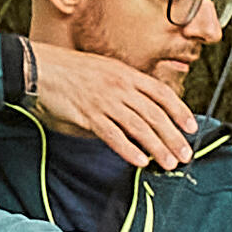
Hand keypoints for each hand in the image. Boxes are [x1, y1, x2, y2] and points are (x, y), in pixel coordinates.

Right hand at [31, 43, 193, 171]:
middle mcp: (119, 87)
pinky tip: (140, 161)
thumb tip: (141, 112)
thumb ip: (125, 89)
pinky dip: (128, 149)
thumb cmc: (71, 71)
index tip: (191, 126)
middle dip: (173, 136)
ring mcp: (104, 101)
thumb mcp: (105, 71)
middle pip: (154, 114)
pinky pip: (112, 135)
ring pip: (138, 126)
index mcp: (126, 74)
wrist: (40, 68)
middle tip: (185, 154)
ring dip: (156, 147)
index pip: (161, 93)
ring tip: (168, 163)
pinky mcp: (88, 115)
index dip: (179, 111)